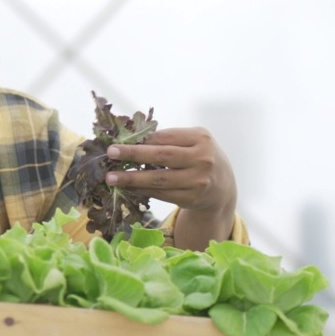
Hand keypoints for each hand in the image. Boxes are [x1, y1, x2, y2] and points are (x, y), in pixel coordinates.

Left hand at [106, 127, 236, 247]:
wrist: (222, 186)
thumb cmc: (200, 157)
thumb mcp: (193, 141)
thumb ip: (168, 139)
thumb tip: (130, 139)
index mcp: (201, 138)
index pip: (166, 137)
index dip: (141, 139)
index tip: (120, 140)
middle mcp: (202, 159)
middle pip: (162, 156)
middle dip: (133, 154)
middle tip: (111, 153)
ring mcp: (198, 181)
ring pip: (159, 179)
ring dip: (132, 179)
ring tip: (111, 178)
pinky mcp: (191, 198)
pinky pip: (162, 194)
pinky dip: (142, 190)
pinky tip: (128, 188)